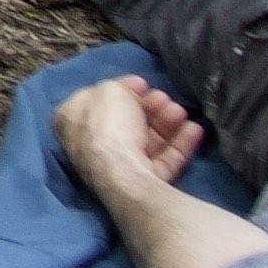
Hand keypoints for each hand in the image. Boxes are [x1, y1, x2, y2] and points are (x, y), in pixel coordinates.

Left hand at [53, 78, 207, 202]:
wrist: (125, 176)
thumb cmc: (109, 128)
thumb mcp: (110, 91)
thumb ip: (119, 87)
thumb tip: (130, 92)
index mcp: (72, 122)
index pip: (96, 101)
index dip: (121, 89)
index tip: (142, 83)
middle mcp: (90, 146)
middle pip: (125, 121)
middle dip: (149, 106)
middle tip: (164, 97)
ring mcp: (117, 167)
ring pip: (147, 140)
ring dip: (166, 122)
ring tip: (180, 111)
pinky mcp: (143, 183)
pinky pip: (163, 160)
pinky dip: (179, 143)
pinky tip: (194, 129)